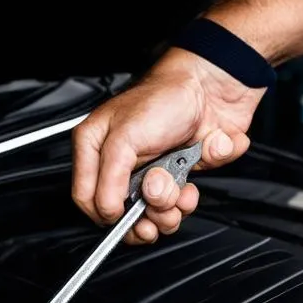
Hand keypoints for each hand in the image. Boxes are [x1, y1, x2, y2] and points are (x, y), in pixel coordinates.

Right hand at [72, 48, 264, 243]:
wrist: (214, 88)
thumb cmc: (167, 97)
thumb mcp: (125, 136)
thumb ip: (110, 176)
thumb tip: (107, 210)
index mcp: (98, 148)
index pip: (88, 198)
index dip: (108, 214)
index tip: (126, 215)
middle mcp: (124, 163)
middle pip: (127, 213)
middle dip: (148, 213)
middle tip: (161, 200)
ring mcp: (154, 170)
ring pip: (158, 213)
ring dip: (174, 206)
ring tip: (180, 187)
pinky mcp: (181, 175)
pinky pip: (186, 202)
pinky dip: (197, 190)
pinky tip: (193, 174)